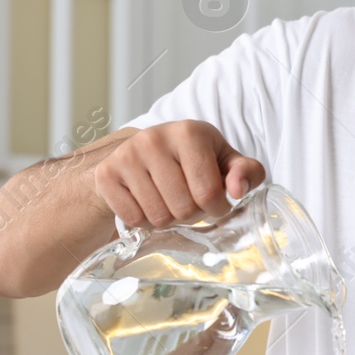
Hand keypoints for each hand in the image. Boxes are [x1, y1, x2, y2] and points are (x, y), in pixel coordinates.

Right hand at [93, 120, 265, 228]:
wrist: (144, 153)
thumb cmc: (193, 159)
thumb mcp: (226, 161)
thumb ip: (247, 172)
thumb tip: (237, 189)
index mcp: (190, 133)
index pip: (209, 193)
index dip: (217, 208)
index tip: (215, 202)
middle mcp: (154, 139)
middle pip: (183, 208)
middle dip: (192, 215)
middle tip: (189, 201)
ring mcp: (127, 155)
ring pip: (158, 217)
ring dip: (169, 220)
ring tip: (170, 201)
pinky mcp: (107, 174)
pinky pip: (133, 219)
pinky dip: (144, 221)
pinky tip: (148, 202)